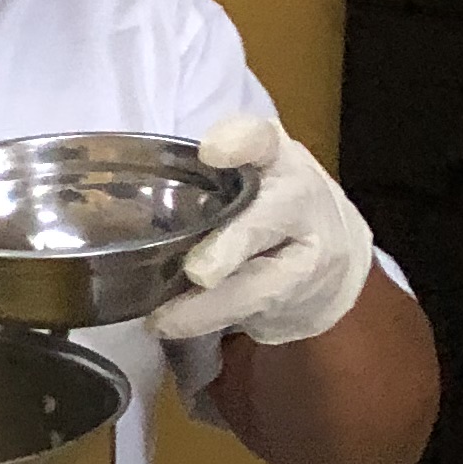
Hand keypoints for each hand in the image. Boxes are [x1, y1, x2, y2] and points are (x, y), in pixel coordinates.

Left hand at [153, 117, 375, 347]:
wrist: (332, 249)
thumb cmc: (262, 201)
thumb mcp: (237, 169)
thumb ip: (194, 173)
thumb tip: (130, 193)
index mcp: (274, 155)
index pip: (262, 138)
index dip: (240, 142)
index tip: (211, 151)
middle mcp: (300, 195)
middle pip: (275, 213)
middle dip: (235, 244)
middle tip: (199, 272)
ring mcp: (310, 247)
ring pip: (266, 279)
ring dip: (215, 303)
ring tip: (166, 319)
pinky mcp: (302, 289)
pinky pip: (257, 307)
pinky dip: (212, 319)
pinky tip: (173, 325)